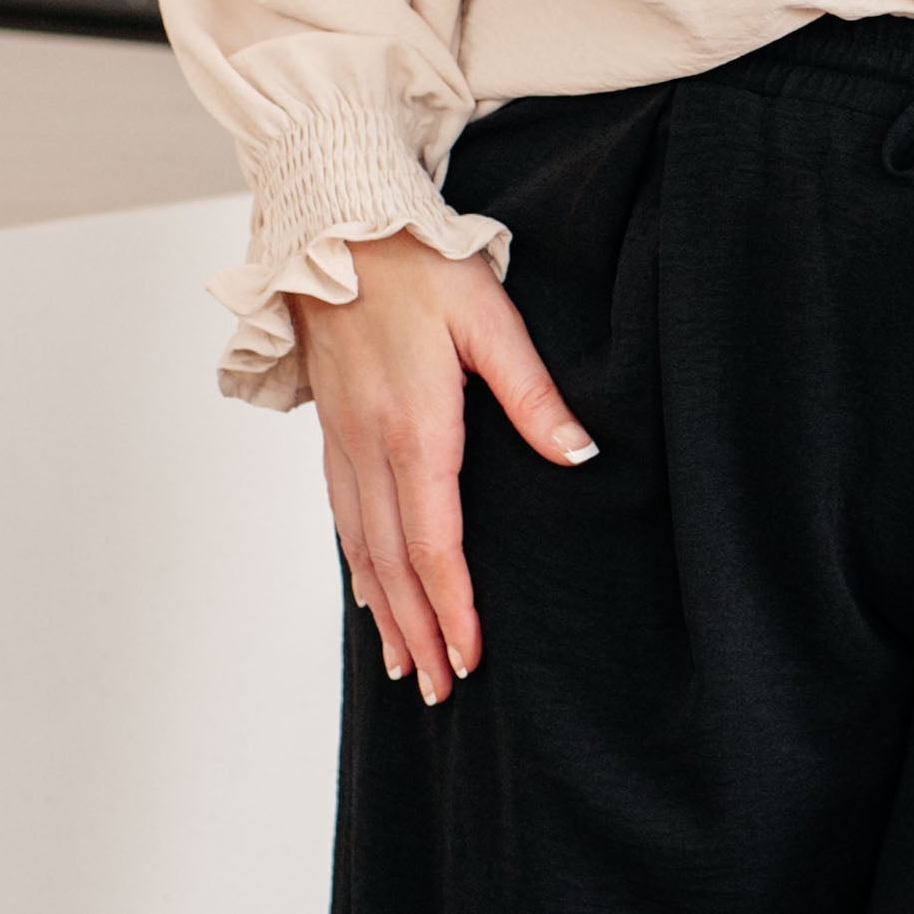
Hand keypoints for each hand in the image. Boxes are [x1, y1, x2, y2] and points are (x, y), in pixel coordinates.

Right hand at [290, 232, 592, 697]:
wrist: (336, 224)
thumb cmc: (418, 263)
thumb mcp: (490, 317)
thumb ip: (535, 393)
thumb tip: (581, 454)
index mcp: (416, 427)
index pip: (435, 541)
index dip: (453, 606)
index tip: (470, 655)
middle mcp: (370, 446)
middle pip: (394, 562)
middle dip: (418, 631)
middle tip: (439, 690)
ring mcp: (344, 440)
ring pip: (362, 548)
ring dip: (384, 613)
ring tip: (404, 667)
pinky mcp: (332, 429)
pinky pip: (342, 516)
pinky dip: (357, 567)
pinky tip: (369, 595)